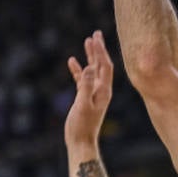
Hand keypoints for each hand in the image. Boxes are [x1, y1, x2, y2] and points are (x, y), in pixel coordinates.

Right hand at [65, 31, 113, 146]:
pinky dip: (78, 69)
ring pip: (93, 70)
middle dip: (99, 49)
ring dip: (90, 56)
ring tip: (87, 42)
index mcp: (103, 90)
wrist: (81, 142)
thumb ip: (86, 87)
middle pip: (102, 65)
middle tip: (96, 34)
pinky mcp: (84, 97)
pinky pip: (83, 79)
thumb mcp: (83, 105)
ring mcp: (93, 93)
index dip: (100, 51)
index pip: (104, 66)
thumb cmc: (82, 126)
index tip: (95, 37)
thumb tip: (89, 68)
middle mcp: (101, 90)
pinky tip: (72, 61)